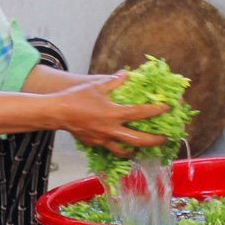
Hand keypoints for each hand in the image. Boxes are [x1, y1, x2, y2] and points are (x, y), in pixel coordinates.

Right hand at [51, 75, 166, 155]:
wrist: (56, 112)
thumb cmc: (76, 97)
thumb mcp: (97, 86)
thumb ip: (114, 81)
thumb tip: (125, 74)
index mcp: (114, 113)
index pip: (141, 113)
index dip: (156, 110)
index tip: (167, 108)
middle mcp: (111, 129)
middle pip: (138, 140)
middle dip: (154, 140)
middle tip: (165, 138)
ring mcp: (102, 139)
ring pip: (124, 150)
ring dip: (135, 150)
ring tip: (141, 149)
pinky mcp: (94, 143)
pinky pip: (108, 147)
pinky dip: (116, 147)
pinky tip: (118, 144)